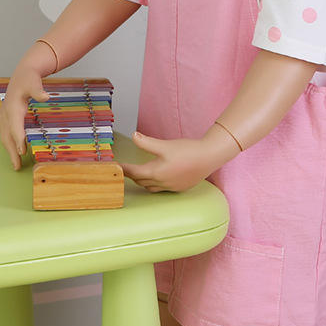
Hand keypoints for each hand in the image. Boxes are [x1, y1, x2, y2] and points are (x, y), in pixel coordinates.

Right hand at [0, 66, 49, 169]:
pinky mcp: (7, 118)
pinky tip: (16, 151)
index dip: (18, 139)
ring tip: (16, 164)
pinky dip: (10, 144)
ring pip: (5, 137)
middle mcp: (7, 114)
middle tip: (17, 166)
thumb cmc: (29, 79)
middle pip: (7, 136)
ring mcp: (6, 116)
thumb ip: (38, 90)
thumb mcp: (34, 82)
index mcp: (13, 107)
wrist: (22, 74)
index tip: (22, 152)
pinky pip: (7, 134)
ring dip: (10, 151)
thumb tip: (45, 97)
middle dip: (12, 152)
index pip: (15, 126)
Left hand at [121, 130, 236, 192]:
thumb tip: (134, 136)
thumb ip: (147, 142)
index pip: (134, 172)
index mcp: (156, 172)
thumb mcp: (165, 145)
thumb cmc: (188, 150)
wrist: (209, 157)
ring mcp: (171, 187)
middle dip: (132, 175)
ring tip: (139, 174)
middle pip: (141, 181)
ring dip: (143, 181)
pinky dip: (155, 184)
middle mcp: (162, 183)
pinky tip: (158, 178)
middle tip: (125, 169)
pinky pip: (161, 189)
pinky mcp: (179, 188)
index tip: (116, 167)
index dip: (124, 169)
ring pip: (150, 187)